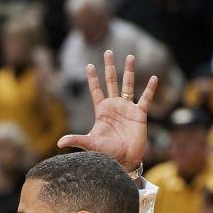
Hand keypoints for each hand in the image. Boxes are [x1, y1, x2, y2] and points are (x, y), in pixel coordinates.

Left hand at [58, 51, 157, 171]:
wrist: (123, 160)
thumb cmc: (106, 153)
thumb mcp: (90, 144)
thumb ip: (76, 140)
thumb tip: (59, 143)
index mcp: (102, 111)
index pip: (96, 91)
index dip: (92, 79)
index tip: (88, 65)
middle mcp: (114, 106)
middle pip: (111, 82)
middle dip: (109, 67)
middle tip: (107, 52)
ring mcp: (127, 109)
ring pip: (128, 85)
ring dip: (129, 71)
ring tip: (130, 56)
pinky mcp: (139, 114)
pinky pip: (145, 99)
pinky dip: (150, 89)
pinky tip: (153, 78)